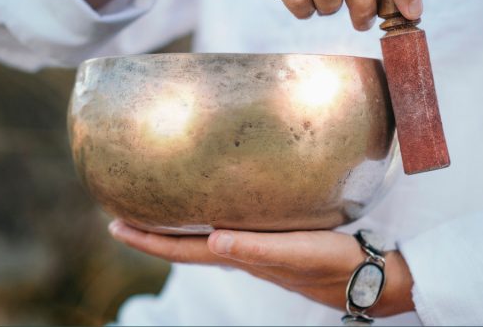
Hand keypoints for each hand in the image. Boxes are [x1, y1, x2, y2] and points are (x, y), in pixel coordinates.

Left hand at [108, 220, 414, 317]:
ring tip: (155, 210)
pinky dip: (205, 221)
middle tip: (122, 216)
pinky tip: (210, 209)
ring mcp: (255, 249)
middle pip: (184, 246)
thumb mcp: (297, 253)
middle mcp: (241, 253)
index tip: (115, 226)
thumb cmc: (334, 264)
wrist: (367, 275)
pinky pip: (226, 229)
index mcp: (241, 256)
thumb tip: (214, 240)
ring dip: (174, 228)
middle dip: (152, 234)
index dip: (148, 241)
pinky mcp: (272, 239)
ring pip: (202, 239)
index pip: (183, 250)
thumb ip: (256, 249)